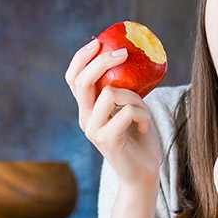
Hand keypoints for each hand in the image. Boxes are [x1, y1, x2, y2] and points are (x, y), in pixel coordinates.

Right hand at [65, 39, 160, 189]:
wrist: (143, 175)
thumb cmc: (140, 139)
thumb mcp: (131, 108)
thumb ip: (124, 90)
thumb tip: (129, 58)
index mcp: (87, 109)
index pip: (73, 78)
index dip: (81, 57)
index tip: (98, 42)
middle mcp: (85, 118)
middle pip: (82, 81)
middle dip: (103, 61)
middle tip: (124, 52)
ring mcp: (93, 130)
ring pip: (110, 94)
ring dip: (135, 97)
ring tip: (143, 112)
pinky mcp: (106, 140)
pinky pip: (126, 112)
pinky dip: (142, 114)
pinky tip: (144, 127)